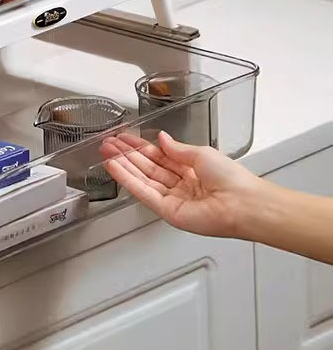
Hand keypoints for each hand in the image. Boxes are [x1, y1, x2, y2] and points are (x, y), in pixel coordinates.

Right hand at [100, 131, 263, 238]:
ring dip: (123, 165)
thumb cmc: (232, 179)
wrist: (243, 203)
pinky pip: (144, 193)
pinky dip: (128, 180)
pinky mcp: (167, 211)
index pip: (158, 157)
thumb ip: (177, 148)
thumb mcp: (202, 153)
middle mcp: (180, 185)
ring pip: (142, 179)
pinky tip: (116, 168)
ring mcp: (172, 199)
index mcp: (191, 171)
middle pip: (146, 168)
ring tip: (106, 152)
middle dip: (126, 155)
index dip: (140, 147)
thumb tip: (161, 138)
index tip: (124, 138)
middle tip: (107, 144)